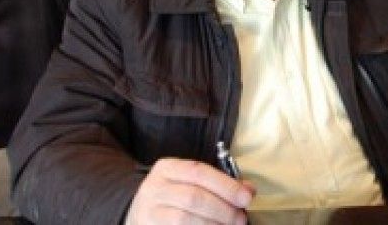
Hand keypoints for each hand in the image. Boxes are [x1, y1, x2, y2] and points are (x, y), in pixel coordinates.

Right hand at [126, 157, 254, 224]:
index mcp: (166, 168)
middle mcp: (153, 188)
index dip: (226, 185)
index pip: (198, 172)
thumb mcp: (190, 181)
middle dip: (223, 209)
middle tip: (241, 218)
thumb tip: (248, 190)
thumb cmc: (173, 195)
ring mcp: (148, 212)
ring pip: (184, 219)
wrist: (139, 213)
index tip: (247, 198)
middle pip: (194, 197)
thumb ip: (218, 183)